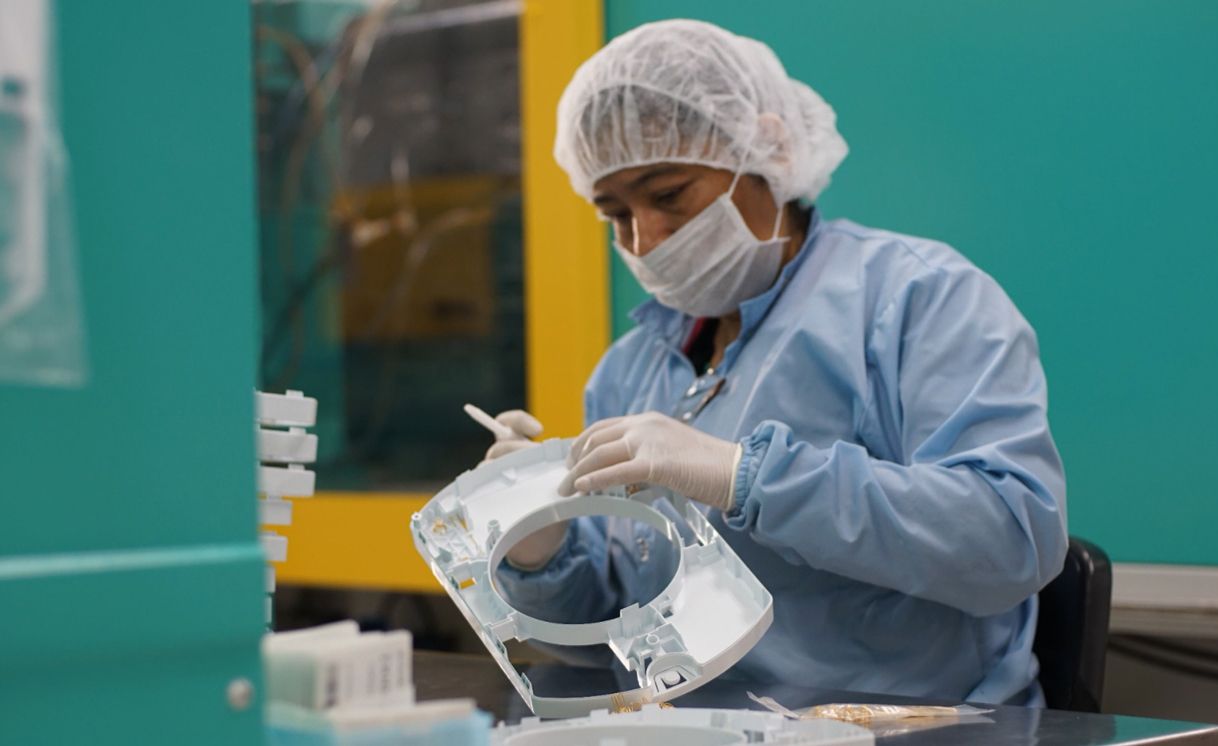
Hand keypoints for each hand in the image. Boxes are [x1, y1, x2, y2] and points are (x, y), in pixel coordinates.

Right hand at [478, 409, 566, 569]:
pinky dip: (485, 482)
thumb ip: (567, 470)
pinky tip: (499, 489)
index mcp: (522, 451)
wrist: (544, 539)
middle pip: (501, 444)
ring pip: (489, 462)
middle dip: (517, 448)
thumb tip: (578, 459)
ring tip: (517, 478)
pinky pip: (477, 483)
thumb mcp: (563, 485)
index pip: (510, 425)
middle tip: (533, 459)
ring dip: (502, 466)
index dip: (519, 421)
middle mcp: (505, 461)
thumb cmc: (555, 506)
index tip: (538, 430)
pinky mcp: (485, 496)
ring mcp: (494, 478)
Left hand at [557, 412, 742, 511]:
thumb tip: (621, 477)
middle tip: (566, 478)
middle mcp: (644, 425)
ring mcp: (649, 442)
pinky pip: (615, 472)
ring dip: (578, 473)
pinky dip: (594, 480)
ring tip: (568, 489)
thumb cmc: (707, 467)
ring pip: (600, 454)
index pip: (603, 427)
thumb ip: (645, 456)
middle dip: (575, 459)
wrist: (734, 470)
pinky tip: (582, 489)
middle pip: (595, 439)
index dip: (582, 443)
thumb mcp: (669, 451)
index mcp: (647, 420)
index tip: (573, 460)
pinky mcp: (655, 464)